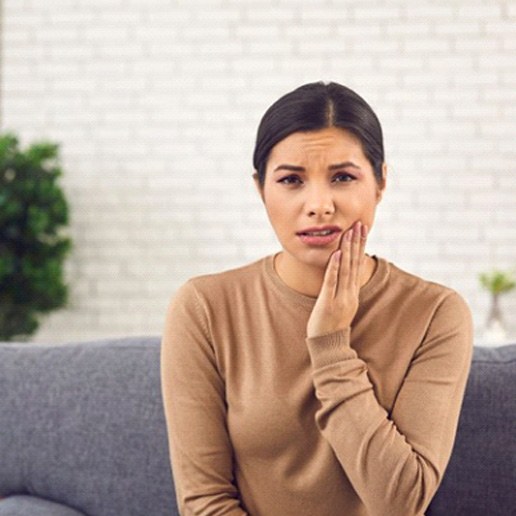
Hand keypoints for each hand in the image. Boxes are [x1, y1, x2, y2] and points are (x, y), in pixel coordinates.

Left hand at [306, 221, 367, 338]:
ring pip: (346, 269)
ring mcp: (340, 298)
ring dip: (348, 250)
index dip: (360, 246)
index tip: (362, 229)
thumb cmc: (332, 325)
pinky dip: (335, 267)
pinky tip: (337, 254)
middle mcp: (349, 293)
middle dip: (357, 242)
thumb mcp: (341, 304)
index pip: (358, 264)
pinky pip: (332, 282)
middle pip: (354, 263)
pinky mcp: (328, 303)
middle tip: (359, 223)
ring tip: (349, 232)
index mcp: (352, 292)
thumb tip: (343, 273)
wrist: (329, 346)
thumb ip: (343, 289)